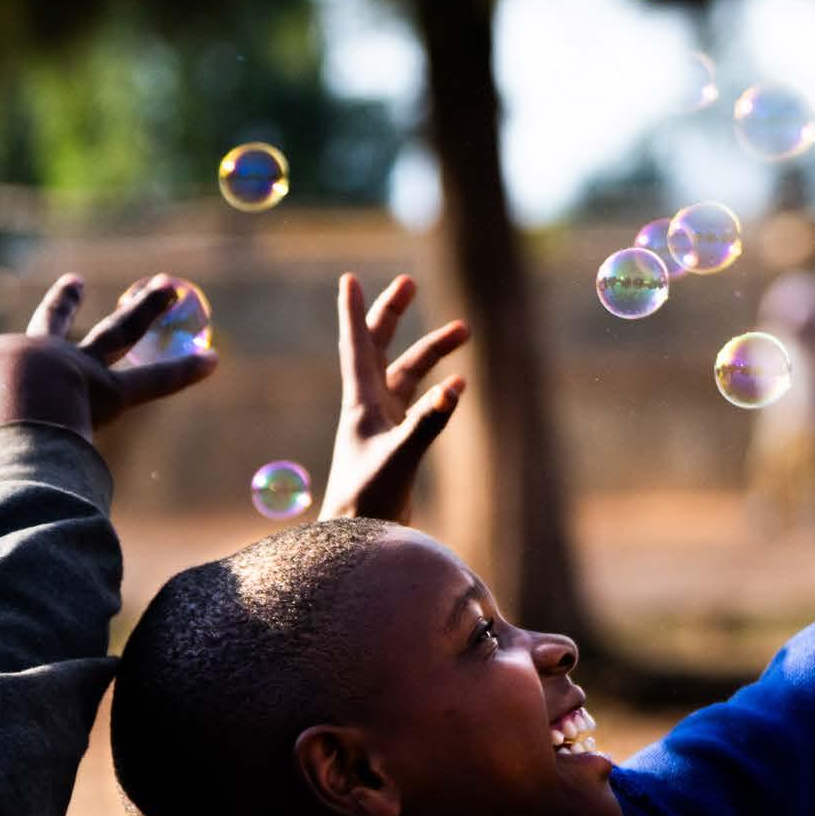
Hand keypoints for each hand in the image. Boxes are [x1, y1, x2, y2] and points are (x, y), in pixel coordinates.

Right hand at [0, 275, 216, 442]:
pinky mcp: (116, 393)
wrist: (15, 403)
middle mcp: (47, 356)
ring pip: (123, 336)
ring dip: (147, 309)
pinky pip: (159, 379)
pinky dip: (186, 370)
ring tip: (177, 285)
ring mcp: (85, 371)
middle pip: (63, 323)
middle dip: (72, 302)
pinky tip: (218, 359)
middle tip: (88, 280)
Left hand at [320, 273, 468, 524]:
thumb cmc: (368, 500)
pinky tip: (459, 383)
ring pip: (407, 372)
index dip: (354, 311)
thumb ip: (428, 423)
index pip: (357, 345)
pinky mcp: (397, 441)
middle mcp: (368, 405)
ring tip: (464, 331)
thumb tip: (456, 388)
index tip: (349, 278)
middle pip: (380, 346)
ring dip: (432, 350)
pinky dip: (439, 387)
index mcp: (360, 402)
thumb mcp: (401, 458)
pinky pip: (419, 401)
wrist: (357, 536)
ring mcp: (383, 422)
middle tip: (408, 282)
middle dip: (394, 314)